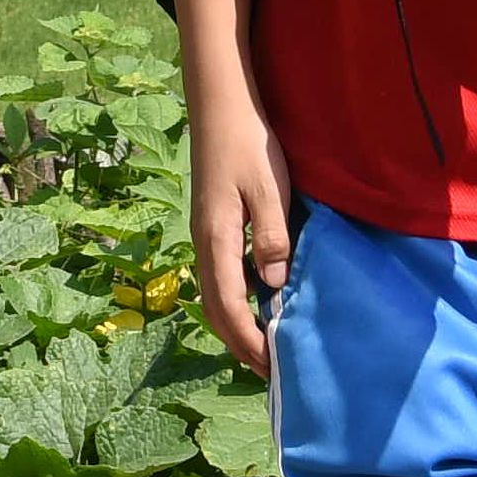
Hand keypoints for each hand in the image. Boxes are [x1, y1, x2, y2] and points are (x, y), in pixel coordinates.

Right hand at [193, 105, 295, 378]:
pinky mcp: (212, 225)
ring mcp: (205, 235)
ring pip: (214, 295)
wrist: (221, 105)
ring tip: (263, 346)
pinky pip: (220, 276)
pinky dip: (235, 301)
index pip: (228, 306)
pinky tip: (258, 302)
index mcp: (217, 239)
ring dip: (235, 325)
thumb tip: (272, 287)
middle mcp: (204, 243)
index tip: (272, 366)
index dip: (249, 340)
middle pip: (214, 309)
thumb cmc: (249, 143)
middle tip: (268, 371)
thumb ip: (272, 237)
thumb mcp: (269, 189)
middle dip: (239, 343)